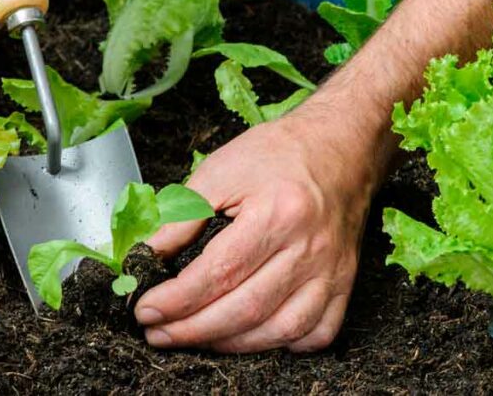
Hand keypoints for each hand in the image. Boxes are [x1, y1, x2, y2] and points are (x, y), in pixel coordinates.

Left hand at [135, 115, 373, 352]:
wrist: (340, 146)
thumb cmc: (280, 154)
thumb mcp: (221, 170)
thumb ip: (181, 216)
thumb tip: (147, 255)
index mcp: (278, 213)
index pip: (219, 273)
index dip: (176, 300)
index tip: (146, 310)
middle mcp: (309, 247)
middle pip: (246, 309)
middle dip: (193, 330)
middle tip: (159, 333)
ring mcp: (332, 270)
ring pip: (281, 330)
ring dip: (231, 344)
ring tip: (195, 337)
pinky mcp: (345, 282)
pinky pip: (318, 333)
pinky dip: (284, 345)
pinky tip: (253, 336)